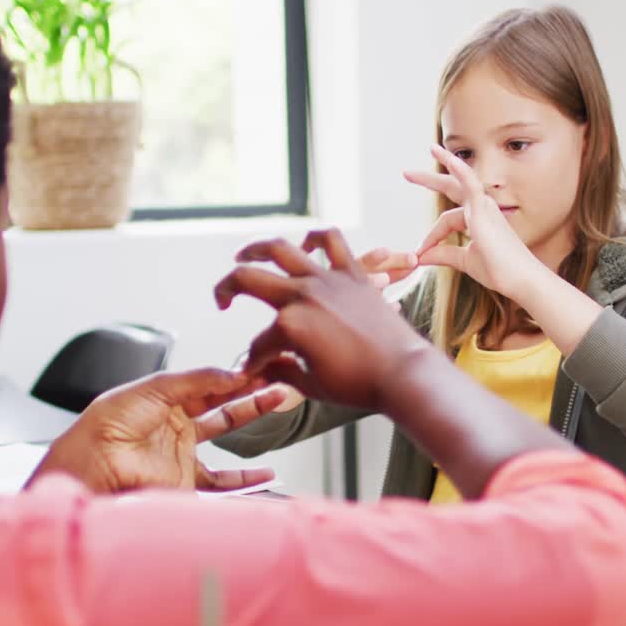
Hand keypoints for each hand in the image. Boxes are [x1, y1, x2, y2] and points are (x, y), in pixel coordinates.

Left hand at [34, 369, 284, 492]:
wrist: (94, 462)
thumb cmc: (110, 423)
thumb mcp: (156, 387)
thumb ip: (198, 379)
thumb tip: (232, 374)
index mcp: (165, 401)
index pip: (208, 385)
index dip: (233, 376)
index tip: (258, 368)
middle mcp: (175, 426)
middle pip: (222, 406)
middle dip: (250, 392)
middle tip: (277, 380)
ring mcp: (181, 454)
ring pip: (227, 436)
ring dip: (252, 418)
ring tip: (278, 402)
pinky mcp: (184, 482)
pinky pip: (221, 482)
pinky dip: (246, 480)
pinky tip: (266, 473)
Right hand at [214, 228, 436, 410]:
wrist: (404, 373)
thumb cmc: (358, 386)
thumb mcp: (311, 386)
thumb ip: (282, 371)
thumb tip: (264, 367)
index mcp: (289, 326)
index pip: (258, 343)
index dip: (253, 360)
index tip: (255, 371)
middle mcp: (303, 295)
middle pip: (247, 280)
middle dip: (225, 289)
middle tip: (222, 299)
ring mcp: (327, 280)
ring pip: (280, 248)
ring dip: (255, 249)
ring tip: (244, 255)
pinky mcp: (352, 274)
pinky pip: (331, 242)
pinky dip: (315, 239)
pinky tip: (306, 248)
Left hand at [403, 144, 540, 298]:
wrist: (520, 280)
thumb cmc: (499, 271)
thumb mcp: (465, 261)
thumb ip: (444, 254)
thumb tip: (421, 256)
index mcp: (478, 220)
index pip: (447, 221)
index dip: (431, 236)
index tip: (420, 254)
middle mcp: (482, 209)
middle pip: (453, 188)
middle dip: (430, 180)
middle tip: (407, 173)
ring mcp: (484, 207)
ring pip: (461, 179)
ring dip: (443, 163)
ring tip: (429, 150)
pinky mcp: (484, 211)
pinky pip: (471, 184)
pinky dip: (460, 169)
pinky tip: (449, 157)